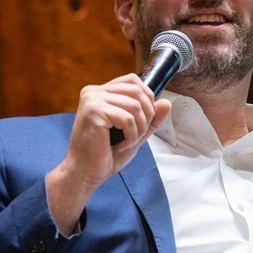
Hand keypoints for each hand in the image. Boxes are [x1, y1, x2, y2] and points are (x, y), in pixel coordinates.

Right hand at [46, 74, 170, 234]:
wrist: (86, 173)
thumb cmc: (106, 153)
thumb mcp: (136, 132)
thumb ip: (151, 117)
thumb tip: (167, 103)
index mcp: (100, 92)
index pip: (133, 80)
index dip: (147, 97)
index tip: (144, 119)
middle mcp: (94, 92)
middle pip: (137, 90)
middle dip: (147, 115)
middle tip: (137, 134)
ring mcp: (92, 100)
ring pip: (135, 105)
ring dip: (139, 129)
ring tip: (128, 142)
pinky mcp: (93, 112)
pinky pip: (127, 119)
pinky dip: (131, 137)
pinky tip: (120, 146)